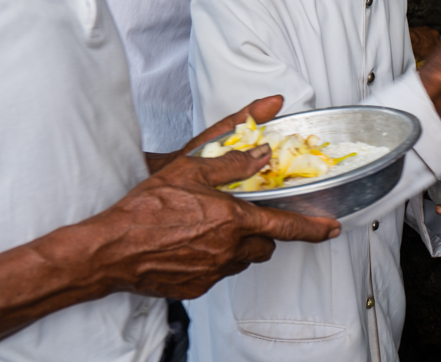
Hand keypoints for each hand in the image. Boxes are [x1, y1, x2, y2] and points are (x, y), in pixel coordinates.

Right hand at [80, 96, 340, 299]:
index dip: (313, 229)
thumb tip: (262, 154)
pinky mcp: (195, 287)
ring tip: (210, 229)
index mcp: (232, 220)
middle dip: (263, 233)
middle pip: (265, 246)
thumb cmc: (145, 208)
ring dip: (238, 246)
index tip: (329, 229)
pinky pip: (217, 273)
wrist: (111, 249)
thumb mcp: (190, 169)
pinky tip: (191, 245)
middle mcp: (228, 250)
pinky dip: (213, 259)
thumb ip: (231, 161)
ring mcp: (212, 272)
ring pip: (242, 260)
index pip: (286, 227)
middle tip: (243, 217)